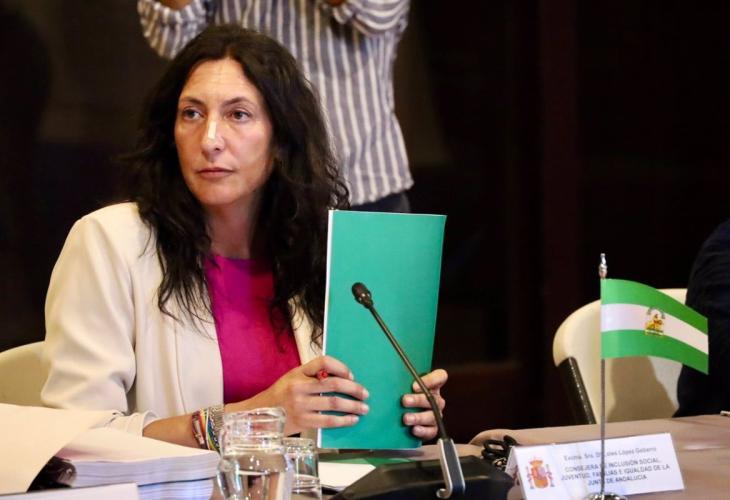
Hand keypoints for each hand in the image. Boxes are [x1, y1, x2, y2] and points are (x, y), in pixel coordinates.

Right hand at [230, 355, 368, 434]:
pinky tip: (352, 419)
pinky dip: (343, 420)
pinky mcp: (302, 421)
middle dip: (354, 389)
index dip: (341, 368)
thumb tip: (341, 379)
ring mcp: (300, 405)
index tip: (351, 376)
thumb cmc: (279, 396)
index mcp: (298, 372)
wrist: (257, 416)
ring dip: (353, 406)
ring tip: (364, 408)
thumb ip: (311, 376)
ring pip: (334, 403)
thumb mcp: (291, 378)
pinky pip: (328, 420)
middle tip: (365, 394)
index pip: (324, 362)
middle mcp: (299, 386)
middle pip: (334, 384)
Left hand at [401, 368, 447, 440]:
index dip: (430, 380)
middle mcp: (436, 399)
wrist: (400, 418)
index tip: (414, 386)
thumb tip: (389, 377)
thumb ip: (401, 380)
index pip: (440, 376)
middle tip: (404, 401)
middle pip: (434, 398)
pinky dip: (423, 431)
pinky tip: (414, 429)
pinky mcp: (432, 428)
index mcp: (432, 385)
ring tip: (406, 418)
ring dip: (419, 417)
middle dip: (418, 400)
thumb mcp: (403, 385)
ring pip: (433, 415)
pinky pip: (432, 430)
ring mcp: (436, 414)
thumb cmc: (402, 395)